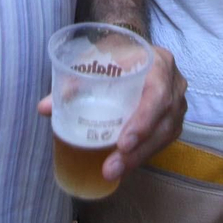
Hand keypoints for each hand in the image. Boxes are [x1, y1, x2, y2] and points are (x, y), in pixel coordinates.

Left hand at [36, 44, 186, 181]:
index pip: (157, 94)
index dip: (143, 121)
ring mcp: (177, 104)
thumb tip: (44, 108)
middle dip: (137, 150)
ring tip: (112, 172)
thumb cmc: (114, 54)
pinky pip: (162, 142)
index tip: (122, 143)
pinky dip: (142, 156)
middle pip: (162, 122)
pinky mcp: (173, 119)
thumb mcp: (95, 60)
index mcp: (159, 63)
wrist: (134, 50)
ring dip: (139, 158)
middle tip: (110, 168)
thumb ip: (72, 82)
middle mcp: (174, 84)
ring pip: (165, 136)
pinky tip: (123, 168)